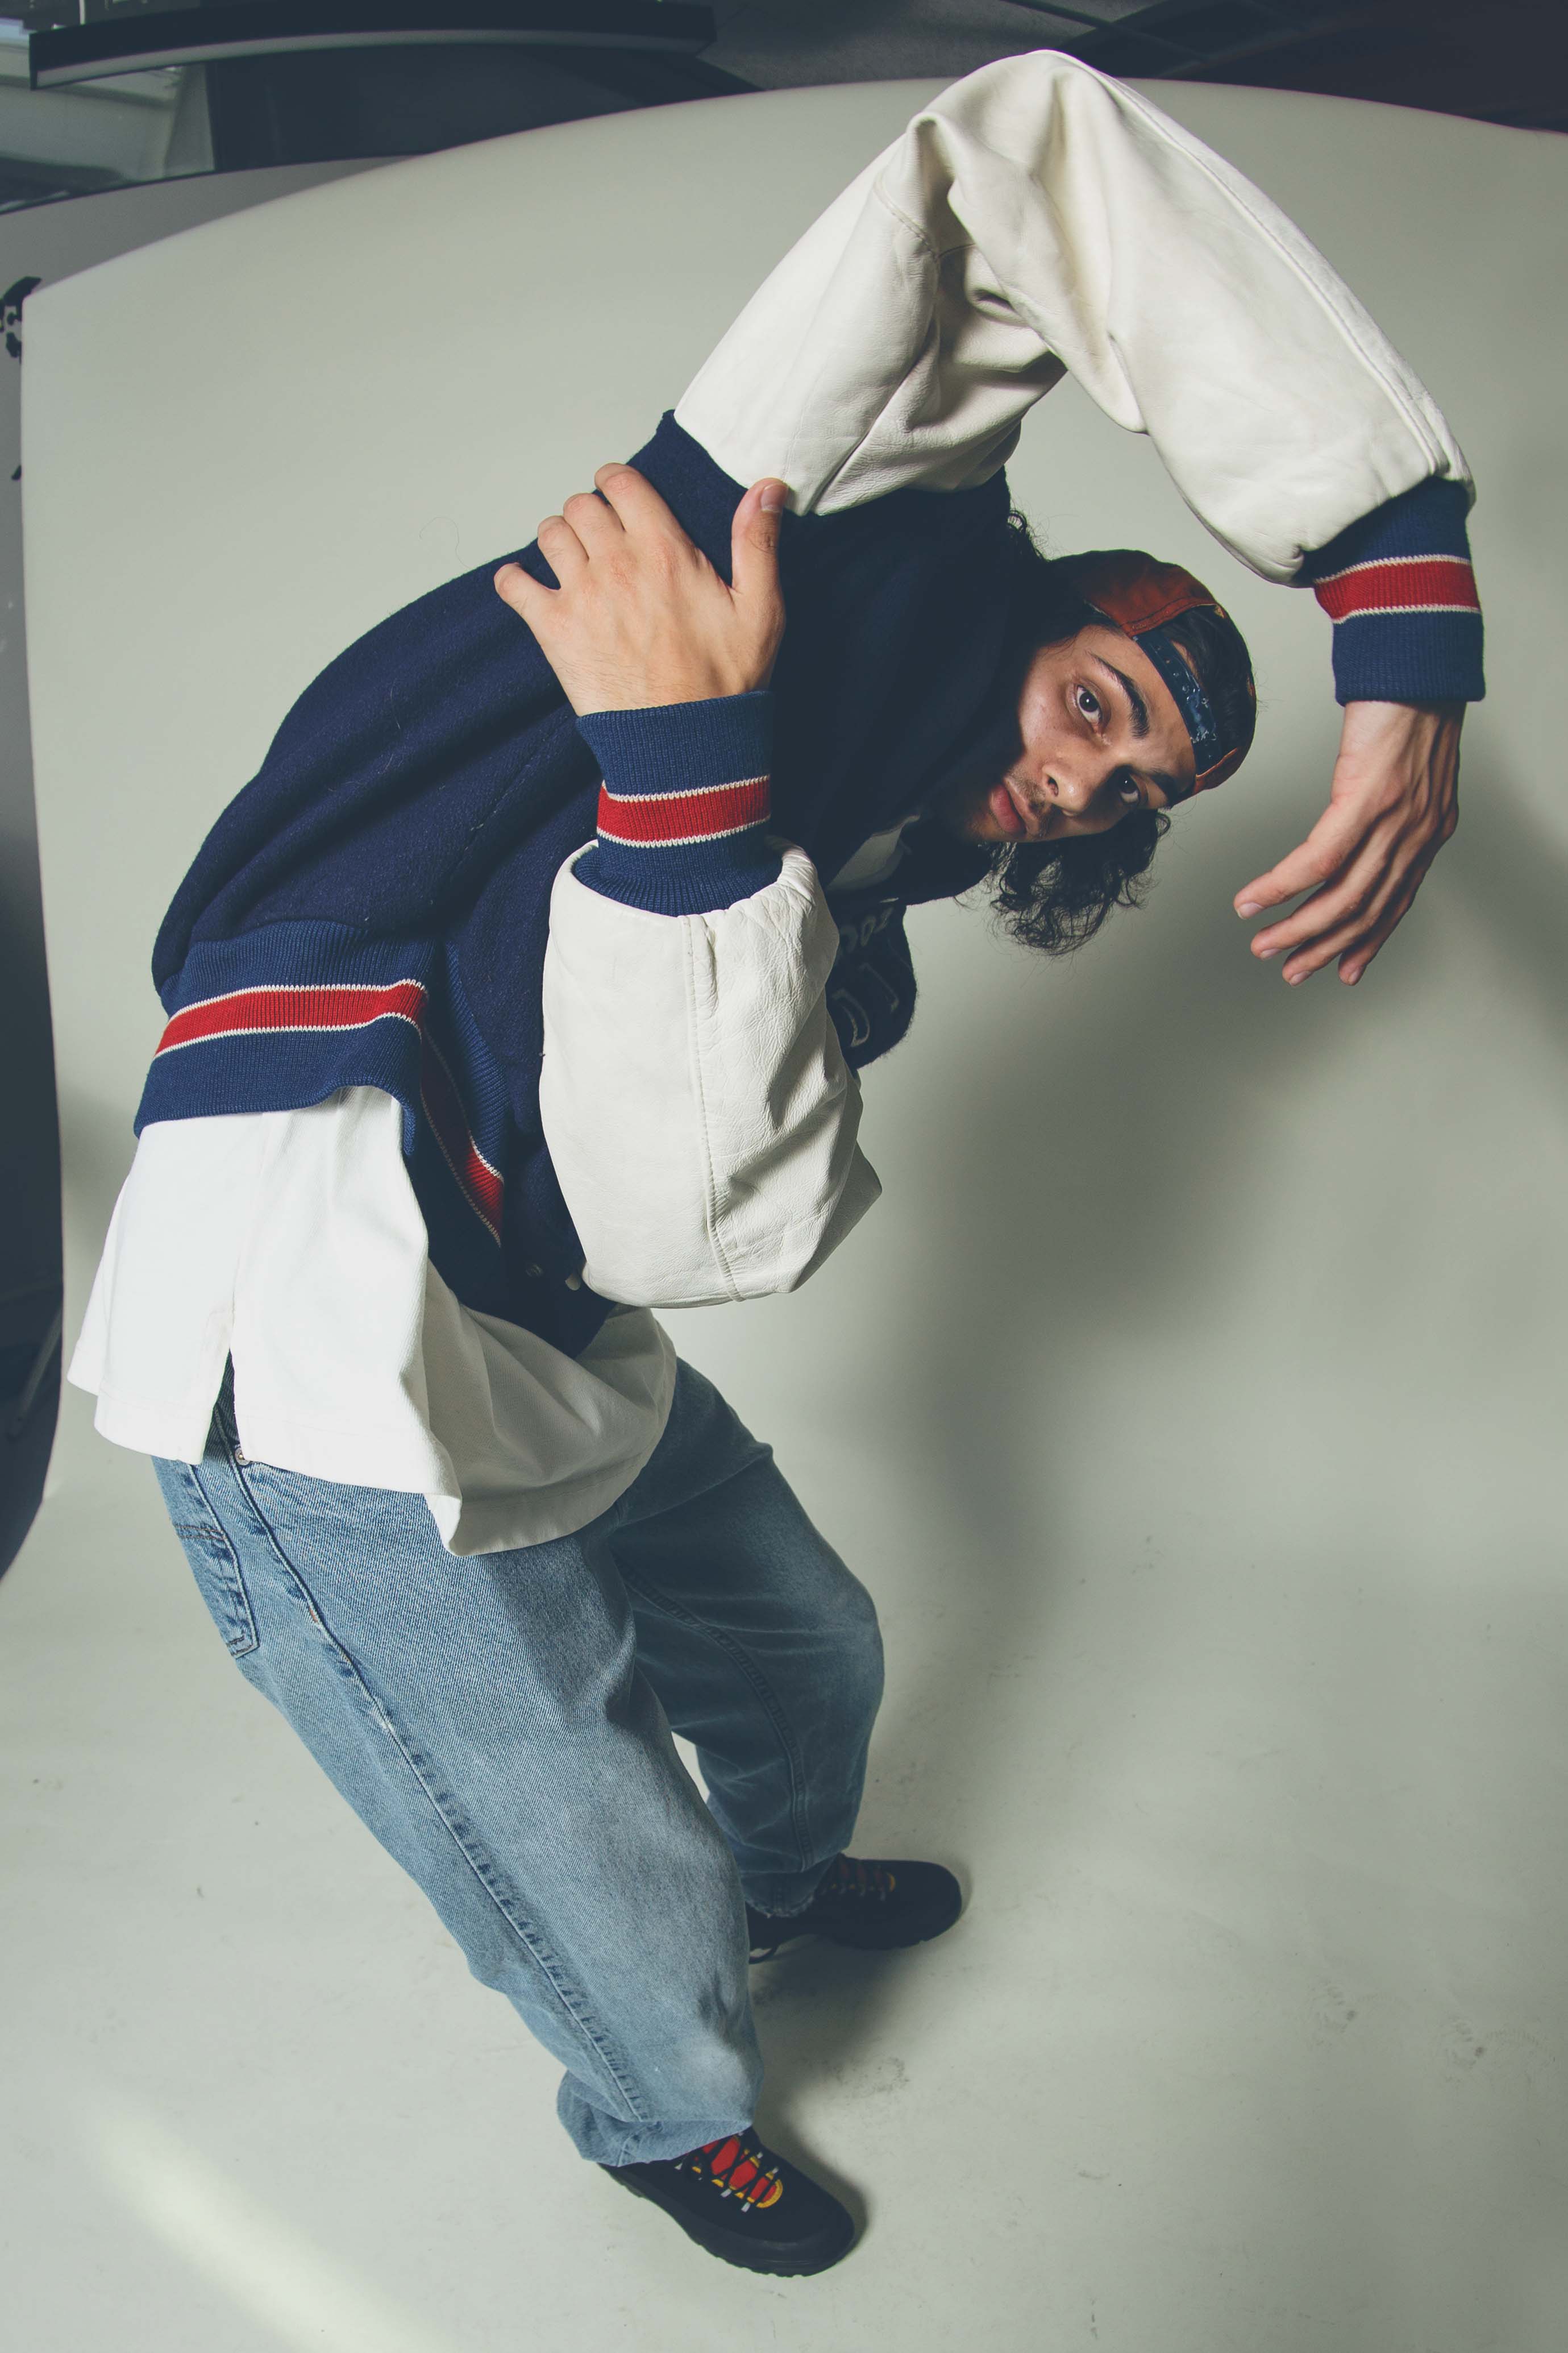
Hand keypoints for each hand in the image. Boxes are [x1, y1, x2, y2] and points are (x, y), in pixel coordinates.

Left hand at [493, 463, 786, 715]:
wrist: (683, 744)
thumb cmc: (724, 683)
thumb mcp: (760, 611)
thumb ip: (758, 542)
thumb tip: (768, 488)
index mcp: (664, 550)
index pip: (622, 483)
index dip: (616, 481)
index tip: (617, 493)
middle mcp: (616, 563)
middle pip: (581, 506)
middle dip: (589, 513)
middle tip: (599, 534)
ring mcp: (581, 595)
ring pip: (550, 535)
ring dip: (558, 540)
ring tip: (571, 558)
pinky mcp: (554, 630)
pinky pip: (514, 585)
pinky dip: (514, 580)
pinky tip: (524, 584)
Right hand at [1233, 699, 1462, 985]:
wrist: (1418, 659)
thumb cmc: (1408, 702)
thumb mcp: (1408, 769)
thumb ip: (1389, 809)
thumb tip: (1358, 829)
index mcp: (1427, 831)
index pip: (1397, 902)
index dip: (1369, 940)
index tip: (1344, 969)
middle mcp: (1417, 834)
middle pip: (1367, 910)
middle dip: (1324, 947)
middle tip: (1290, 970)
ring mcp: (1395, 820)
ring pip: (1342, 896)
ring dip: (1298, 928)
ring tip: (1264, 944)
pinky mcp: (1367, 800)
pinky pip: (1319, 860)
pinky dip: (1281, 887)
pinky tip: (1254, 900)